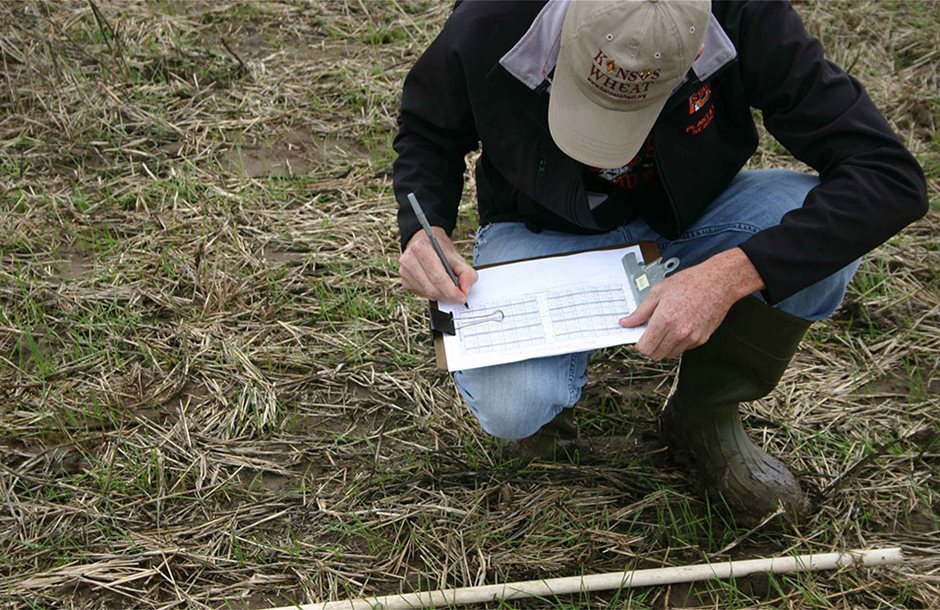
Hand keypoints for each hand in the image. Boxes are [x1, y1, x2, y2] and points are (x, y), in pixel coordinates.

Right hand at [399, 227, 477, 303]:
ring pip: (427, 293)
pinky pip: (421, 294)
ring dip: (441, 296)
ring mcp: (404, 272)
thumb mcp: (456, 256)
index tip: (462, 297)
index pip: (437, 277)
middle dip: (448, 296)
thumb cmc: (439, 248)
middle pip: (432, 288)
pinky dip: (433, 294)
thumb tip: (466, 289)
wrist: (425, 241)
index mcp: (421, 249)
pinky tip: (437, 287)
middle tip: (459, 297)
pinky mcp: (404, 281)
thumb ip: (466, 272)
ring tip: (449, 290)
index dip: (451, 291)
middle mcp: (409, 260)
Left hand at [619, 248, 763, 360]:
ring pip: (670, 355)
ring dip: (664, 346)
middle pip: (656, 355)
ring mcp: (691, 338)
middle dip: (650, 347)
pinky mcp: (701, 340)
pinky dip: (677, 343)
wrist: (718, 283)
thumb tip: (626, 322)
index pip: (645, 348)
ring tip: (666, 329)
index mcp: (665, 320)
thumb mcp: (658, 292)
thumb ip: (640, 311)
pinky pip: (683, 349)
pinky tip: (679, 327)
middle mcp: (678, 333)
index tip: (638, 337)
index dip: (638, 344)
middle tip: (650, 333)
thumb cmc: (690, 283)